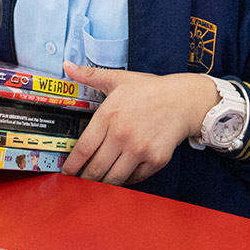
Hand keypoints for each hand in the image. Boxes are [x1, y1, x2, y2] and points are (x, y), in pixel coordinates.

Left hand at [61, 61, 218, 185]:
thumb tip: (67, 66)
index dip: (72, 164)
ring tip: (96, 183)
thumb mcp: (118, 78)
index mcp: (109, 115)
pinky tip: (119, 176)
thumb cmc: (150, 90)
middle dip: (84, 178)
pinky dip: (124, 181)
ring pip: (113, 178)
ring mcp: (139, 150)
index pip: (83, 148)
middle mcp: (122, 135)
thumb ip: (89, 75)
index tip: (66, 172)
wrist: (183, 100)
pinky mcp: (155, 160)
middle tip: (79, 181)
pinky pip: (133, 179)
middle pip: (95, 168)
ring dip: (102, 184)